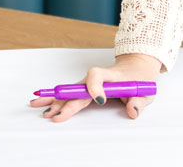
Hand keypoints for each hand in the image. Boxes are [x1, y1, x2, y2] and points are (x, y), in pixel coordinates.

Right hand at [28, 53, 161, 122]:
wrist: (136, 66)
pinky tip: (42, 102)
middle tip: (53, 115)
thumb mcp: (146, 90)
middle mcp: (96, 78)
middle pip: (77, 88)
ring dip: (53, 99)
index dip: (96, 87)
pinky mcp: (86, 88)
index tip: (100, 100)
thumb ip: (139, 102)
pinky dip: (55, 98)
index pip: (98, 76)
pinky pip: (70, 93)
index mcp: (111, 76)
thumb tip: (133, 111)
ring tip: (36, 105)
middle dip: (64, 101)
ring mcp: (89, 83)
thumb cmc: (140, 78)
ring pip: (69, 90)